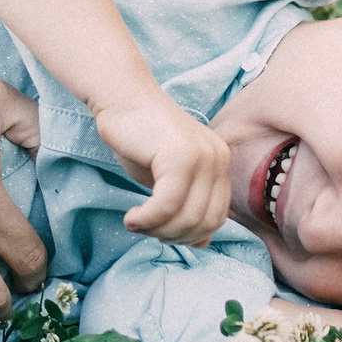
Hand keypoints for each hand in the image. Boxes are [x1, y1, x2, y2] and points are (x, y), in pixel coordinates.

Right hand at [88, 92, 231, 246]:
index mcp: (220, 163)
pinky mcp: (180, 155)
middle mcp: (218, 158)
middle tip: (145, 230)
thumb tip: (202, 244)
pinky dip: (147, 220)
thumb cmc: (140, 137)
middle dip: (172, 236)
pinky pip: (166, 205)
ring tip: (135, 224)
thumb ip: (186, 206)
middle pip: (205, 222)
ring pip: (187, 217)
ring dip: (157, 230)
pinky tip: (131, 218)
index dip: (189, 235)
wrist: (121, 98)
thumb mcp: (166, 179)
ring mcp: (202, 155)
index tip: (161, 233)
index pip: (217, 218)